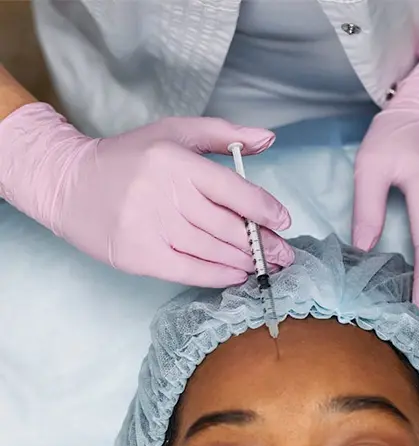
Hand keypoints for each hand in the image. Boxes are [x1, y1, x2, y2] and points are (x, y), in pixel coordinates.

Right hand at [0, 104, 294, 285]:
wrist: (70, 184)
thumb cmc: (131, 157)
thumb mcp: (175, 133)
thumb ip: (224, 134)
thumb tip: (269, 139)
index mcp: (177, 161)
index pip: (235, 190)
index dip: (265, 210)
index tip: (284, 222)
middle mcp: (165, 194)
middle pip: (228, 226)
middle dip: (263, 244)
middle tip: (285, 255)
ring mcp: (150, 227)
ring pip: (213, 250)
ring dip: (246, 261)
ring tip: (266, 265)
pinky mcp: (138, 255)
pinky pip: (190, 271)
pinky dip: (219, 276)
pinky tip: (237, 275)